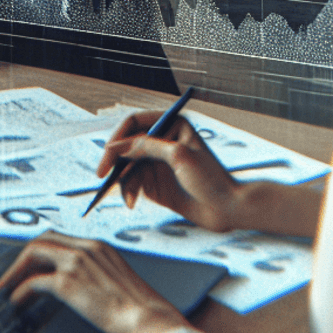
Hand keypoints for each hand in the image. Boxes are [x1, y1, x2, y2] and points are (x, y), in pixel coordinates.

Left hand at [0, 232, 185, 332]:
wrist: (150, 320)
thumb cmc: (140, 308)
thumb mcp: (118, 278)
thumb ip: (97, 272)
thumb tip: (80, 283)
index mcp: (98, 245)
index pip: (59, 237)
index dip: (41, 249)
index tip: (30, 261)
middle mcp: (84, 248)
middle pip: (42, 240)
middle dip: (23, 256)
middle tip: (12, 273)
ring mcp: (75, 263)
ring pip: (32, 253)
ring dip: (15, 270)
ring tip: (7, 285)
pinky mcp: (67, 282)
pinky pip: (33, 282)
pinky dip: (21, 290)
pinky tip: (17, 300)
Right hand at [97, 110, 242, 231]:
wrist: (230, 210)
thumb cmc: (211, 179)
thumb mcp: (178, 155)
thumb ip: (146, 146)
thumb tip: (117, 146)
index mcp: (171, 125)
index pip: (134, 123)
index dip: (119, 136)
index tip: (109, 154)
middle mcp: (161, 141)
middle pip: (126, 144)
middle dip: (115, 161)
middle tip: (103, 175)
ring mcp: (157, 163)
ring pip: (127, 166)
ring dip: (123, 181)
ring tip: (129, 197)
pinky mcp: (155, 183)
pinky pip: (132, 183)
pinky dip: (128, 191)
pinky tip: (132, 202)